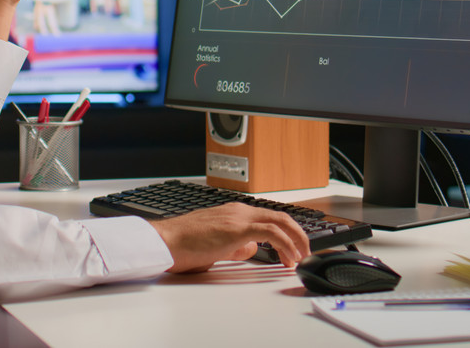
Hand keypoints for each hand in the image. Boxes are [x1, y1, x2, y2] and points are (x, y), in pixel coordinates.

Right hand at [148, 203, 310, 272]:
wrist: (165, 241)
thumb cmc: (182, 245)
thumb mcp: (216, 247)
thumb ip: (236, 246)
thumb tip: (251, 249)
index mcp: (233, 213)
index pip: (269, 218)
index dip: (286, 233)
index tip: (293, 250)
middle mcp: (238, 211)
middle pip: (280, 216)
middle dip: (298, 235)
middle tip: (304, 252)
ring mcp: (238, 217)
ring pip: (280, 221)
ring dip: (296, 240)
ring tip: (300, 258)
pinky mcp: (238, 228)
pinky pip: (271, 232)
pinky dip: (285, 245)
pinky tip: (288, 259)